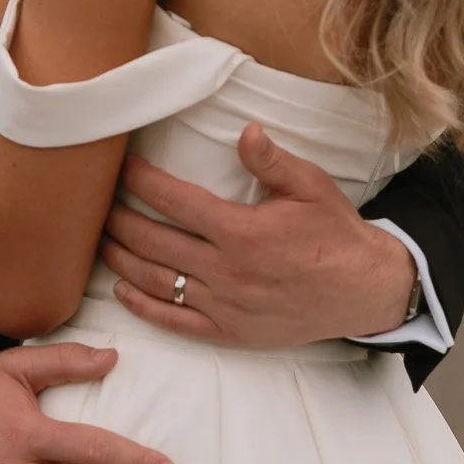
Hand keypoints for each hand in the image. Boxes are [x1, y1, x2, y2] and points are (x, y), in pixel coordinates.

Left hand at [100, 125, 416, 346]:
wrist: (364, 290)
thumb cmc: (335, 233)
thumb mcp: (311, 186)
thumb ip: (272, 160)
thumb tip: (245, 131)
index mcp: (242, 232)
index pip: (175, 201)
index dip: (141, 182)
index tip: (121, 167)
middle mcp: (227, 271)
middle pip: (153, 241)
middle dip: (119, 219)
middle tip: (99, 202)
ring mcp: (225, 306)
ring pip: (156, 281)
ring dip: (121, 259)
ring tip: (100, 238)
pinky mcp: (229, 332)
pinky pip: (175, 322)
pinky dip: (143, 306)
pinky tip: (121, 290)